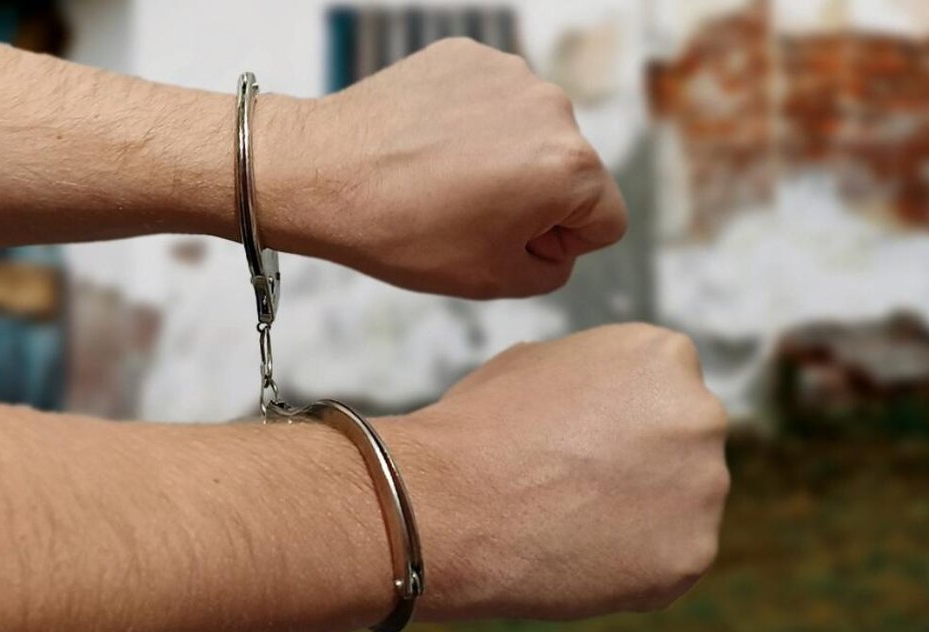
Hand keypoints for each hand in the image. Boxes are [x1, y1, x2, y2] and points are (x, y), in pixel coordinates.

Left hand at [258, 38, 627, 298]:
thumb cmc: (404, 232)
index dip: (561, 245)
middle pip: (571, 171)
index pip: (605, 220)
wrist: (323, 174)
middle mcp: (554, 109)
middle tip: (466, 215)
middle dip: (534, 198)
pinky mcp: (468, 55)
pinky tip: (427, 146)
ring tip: (441, 180)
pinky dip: (470, 124)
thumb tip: (556, 241)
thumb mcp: (492, 280)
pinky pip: (491, 100)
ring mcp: (509, 74)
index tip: (507, 242)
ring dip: (503, 158)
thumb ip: (552, 269)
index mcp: (571, 168)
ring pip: (531, 133)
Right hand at [382, 324, 728, 619]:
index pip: (664, 391)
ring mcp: (703, 488)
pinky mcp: (691, 555)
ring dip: (638, 515)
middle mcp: (699, 414)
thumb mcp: (534, 362)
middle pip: (682, 446)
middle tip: (576, 488)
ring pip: (681, 506)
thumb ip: (591, 375)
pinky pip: (670, 561)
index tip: (579, 443)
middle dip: (641, 466)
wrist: (447, 503)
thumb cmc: (477, 428)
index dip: (618, 421)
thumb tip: (603, 396)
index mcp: (663, 356)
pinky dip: (632, 566)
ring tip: (568, 523)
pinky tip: (577, 555)